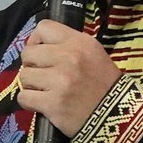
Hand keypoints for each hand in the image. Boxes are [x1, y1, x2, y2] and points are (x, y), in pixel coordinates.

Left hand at [17, 20, 121, 138]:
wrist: (119, 115)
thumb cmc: (106, 84)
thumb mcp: (94, 55)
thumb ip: (69, 47)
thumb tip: (38, 47)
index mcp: (80, 43)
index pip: (44, 28)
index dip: (37, 41)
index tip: (43, 54)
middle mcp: (69, 57)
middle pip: (28, 53)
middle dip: (32, 65)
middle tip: (44, 76)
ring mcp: (60, 80)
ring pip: (24, 76)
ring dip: (32, 85)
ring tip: (46, 91)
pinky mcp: (53, 103)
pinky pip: (24, 97)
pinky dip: (30, 102)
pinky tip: (43, 104)